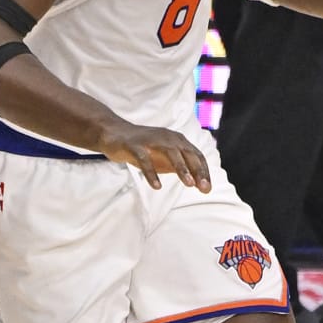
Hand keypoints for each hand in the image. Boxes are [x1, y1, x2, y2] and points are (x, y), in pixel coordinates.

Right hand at [95, 120, 210, 190]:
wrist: (115, 134)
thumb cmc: (145, 149)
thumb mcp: (166, 159)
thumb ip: (182, 169)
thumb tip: (201, 184)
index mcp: (177, 140)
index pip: (196, 155)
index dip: (203, 171)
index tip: (207, 188)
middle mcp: (167, 137)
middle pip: (187, 153)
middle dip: (197, 171)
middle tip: (204, 188)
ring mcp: (151, 140)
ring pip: (171, 153)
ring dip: (182, 169)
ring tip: (189, 184)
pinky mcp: (135, 145)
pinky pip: (145, 160)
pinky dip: (152, 173)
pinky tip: (157, 187)